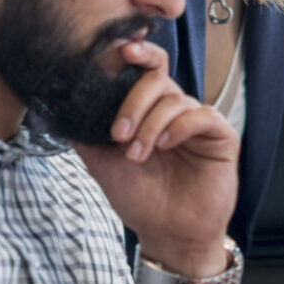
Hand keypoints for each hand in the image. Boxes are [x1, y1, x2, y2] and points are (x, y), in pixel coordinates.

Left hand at [75, 39, 239, 269]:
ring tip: (137, 155)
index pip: (145, 68)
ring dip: (150, 124)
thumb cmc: (139, 198)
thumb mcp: (100, 160)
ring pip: (175, 98)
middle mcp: (175, 110)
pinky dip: (180, 126)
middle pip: (157, 77)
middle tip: (118, 133)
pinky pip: (202, 115)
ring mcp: (198, 122)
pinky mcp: (221, 136)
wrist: (166, 234)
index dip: (136, 53)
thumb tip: (62, 102)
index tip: (118, 50)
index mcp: (149, 109)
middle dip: (133, 101)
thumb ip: (84, 130)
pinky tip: (165, 145)